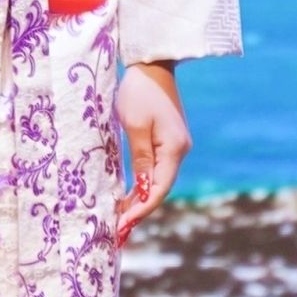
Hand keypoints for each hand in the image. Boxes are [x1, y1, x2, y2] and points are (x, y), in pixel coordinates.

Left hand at [114, 62, 188, 244]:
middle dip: (139, 210)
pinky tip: (128, 198)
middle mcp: (179, 151)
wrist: (152, 66)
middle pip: (159, 189)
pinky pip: (155, 171)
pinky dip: (142, 186)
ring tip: (120, 220)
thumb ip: (140, 159)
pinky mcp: (167, 142)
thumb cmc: (139, 92)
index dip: (140, 210)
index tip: (122, 225)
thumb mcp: (135, 126)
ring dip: (139, 200)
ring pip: (157, 182)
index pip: (158, 189)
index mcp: (174, 149)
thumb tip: (142, 190)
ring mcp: (175, 147)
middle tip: (117, 231)